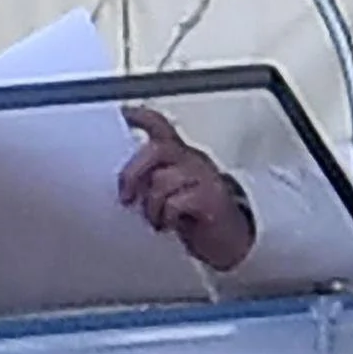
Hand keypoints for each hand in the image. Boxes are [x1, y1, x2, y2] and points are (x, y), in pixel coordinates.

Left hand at [118, 106, 254, 270]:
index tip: (123, 113)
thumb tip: (123, 184)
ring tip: (154, 220)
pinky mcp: (211, 198)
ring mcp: (204, 177)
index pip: (161, 126)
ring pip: (162, 180)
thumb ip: (150, 180)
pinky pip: (176, 202)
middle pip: (157, 149)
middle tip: (126, 197)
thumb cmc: (195, 216)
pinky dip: (165, 216)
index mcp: (180, 156)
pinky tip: (168, 225)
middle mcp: (193, 160)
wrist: (229, 240)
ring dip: (151, 205)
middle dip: (133, 172)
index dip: (141, 117)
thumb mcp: (169, 193)